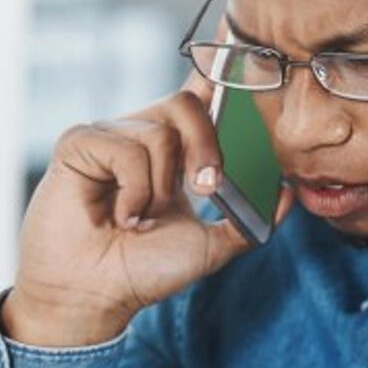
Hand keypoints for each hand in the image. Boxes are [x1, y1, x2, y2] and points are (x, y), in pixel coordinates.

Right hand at [6, 69, 295, 345]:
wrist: (96, 297)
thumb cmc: (142, 271)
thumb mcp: (210, 246)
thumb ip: (250, 222)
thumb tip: (288, 194)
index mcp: (170, 152)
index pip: (198, 99)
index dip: (219, 79)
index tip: (242, 70)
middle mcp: (139, 135)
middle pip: (186, 102)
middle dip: (206, 146)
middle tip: (205, 189)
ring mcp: (108, 136)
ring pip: (158, 131)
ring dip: (160, 188)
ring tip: (141, 220)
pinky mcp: (78, 144)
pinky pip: (124, 148)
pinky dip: (133, 191)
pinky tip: (119, 218)